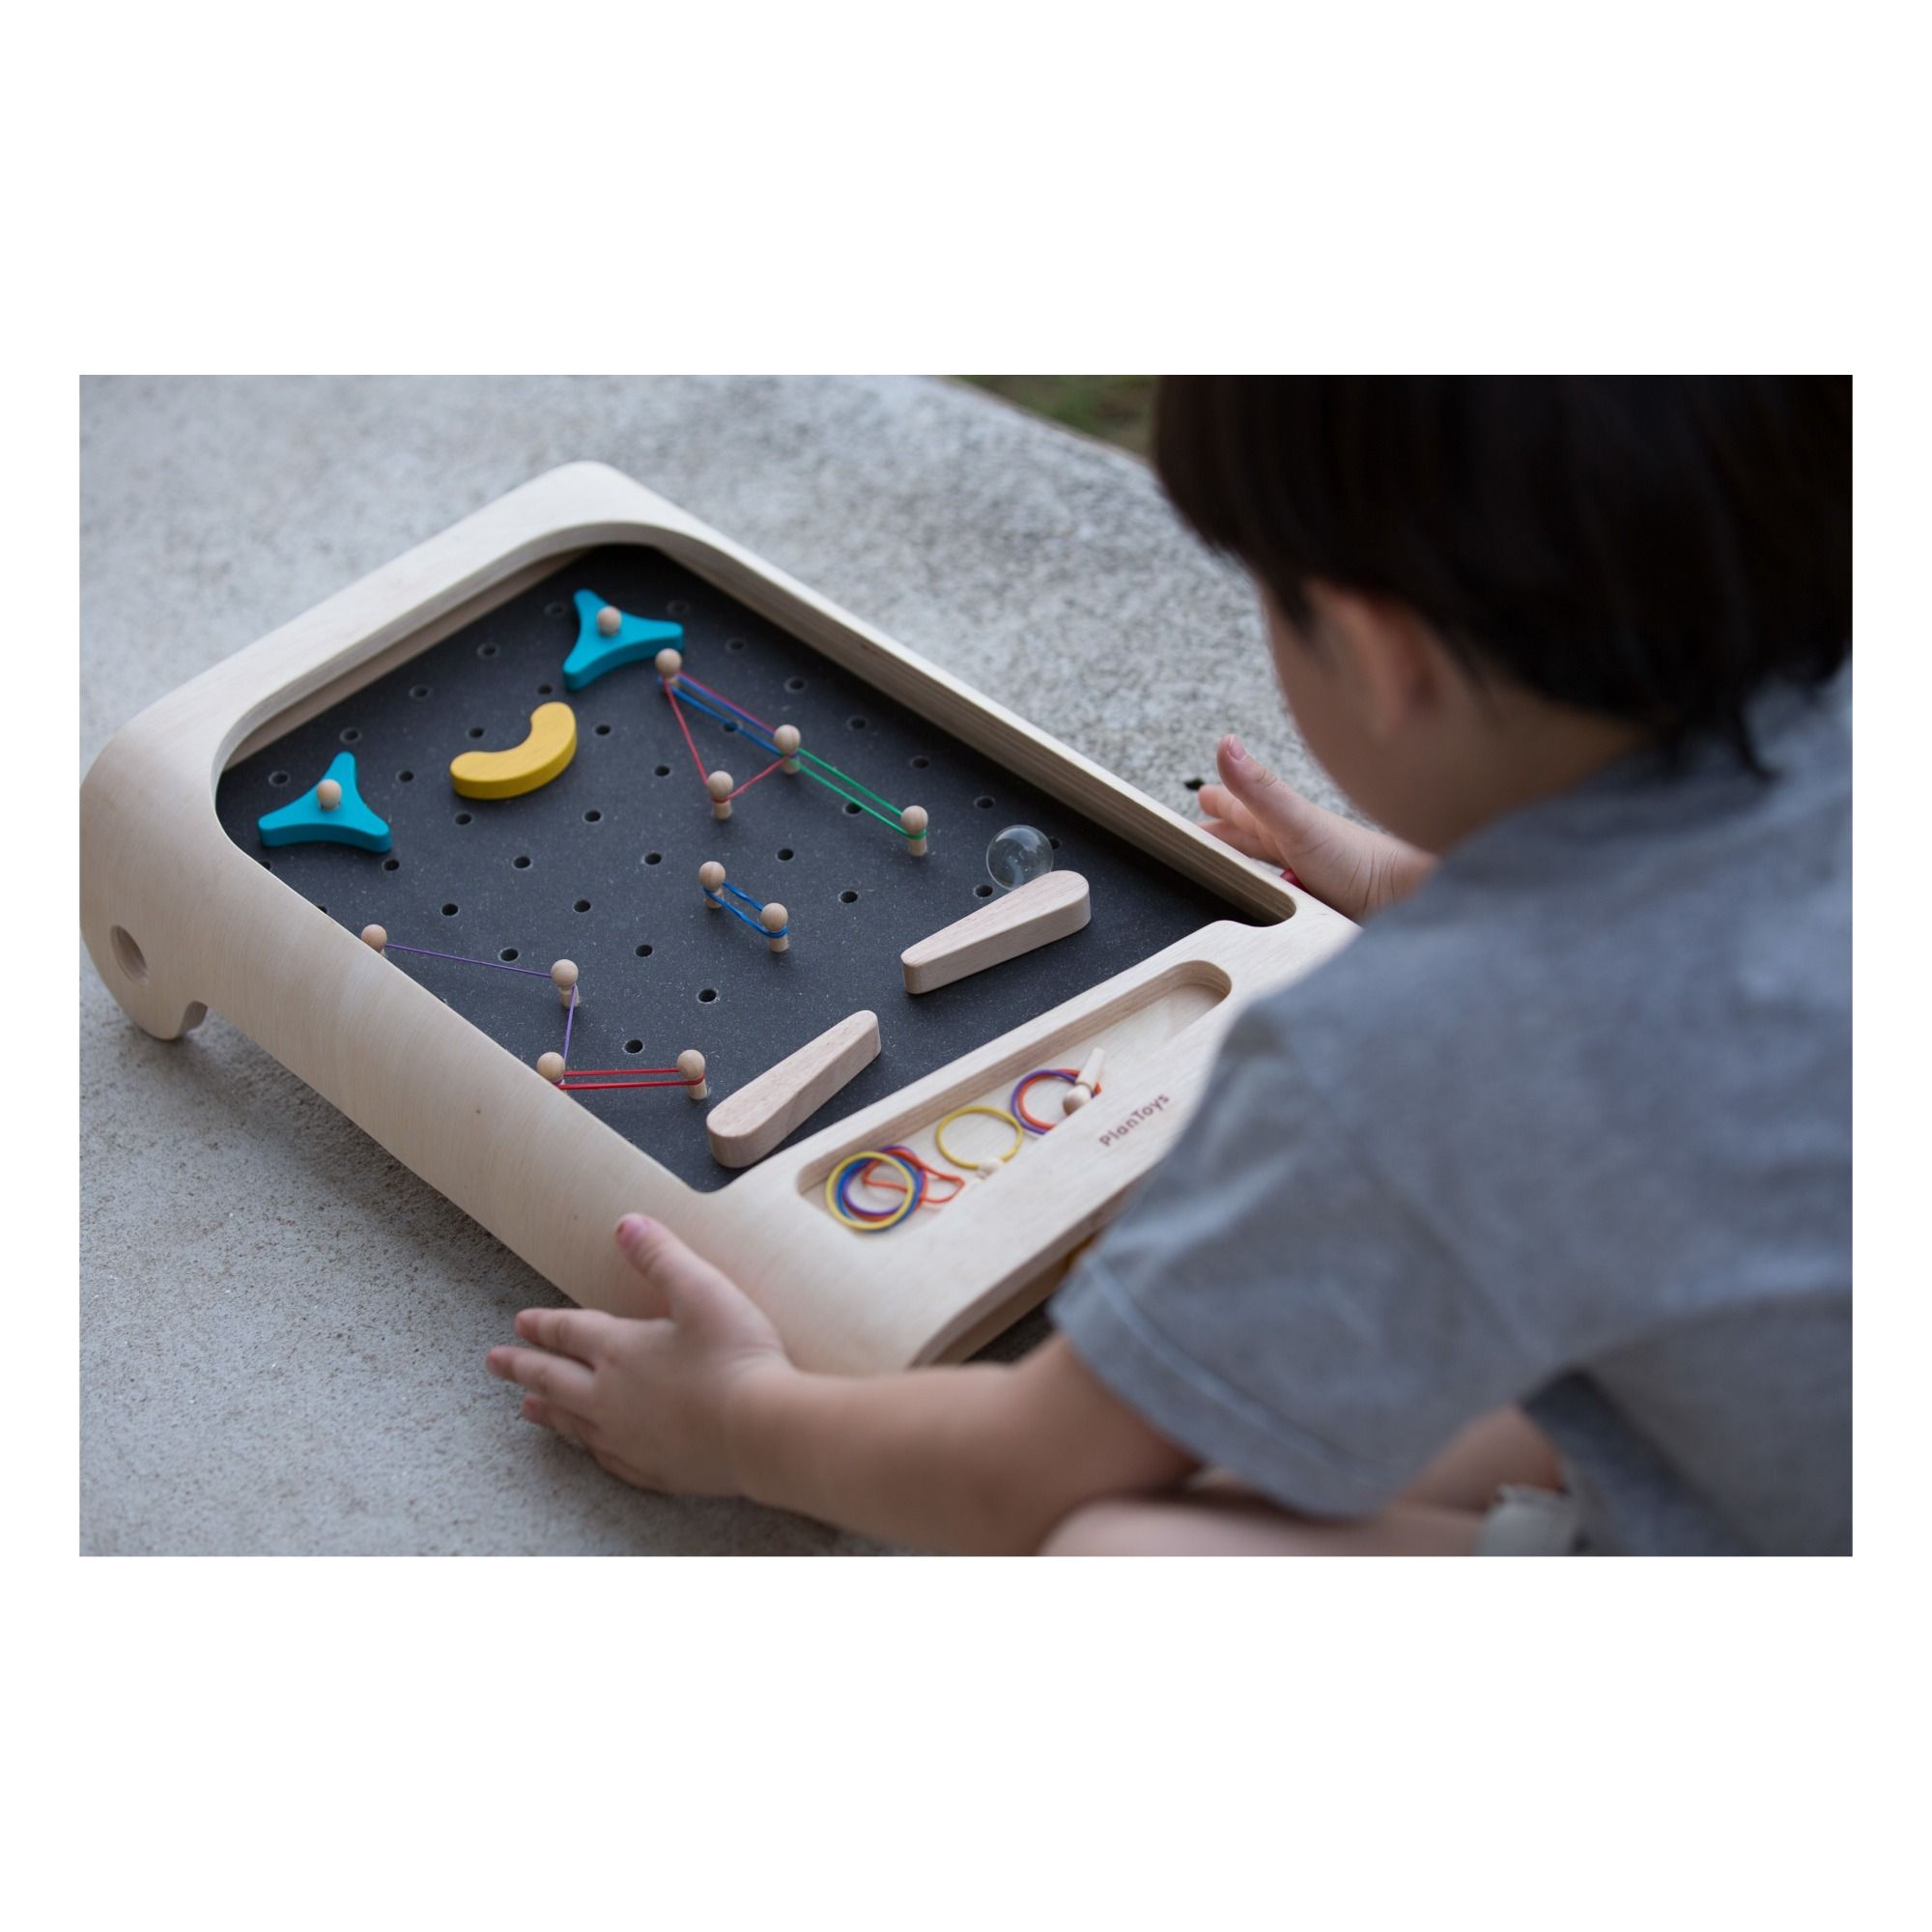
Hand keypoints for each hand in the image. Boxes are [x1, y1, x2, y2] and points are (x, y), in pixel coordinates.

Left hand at [486, 1214, 791, 1494]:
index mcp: (620, 1349)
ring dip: (546, 1411)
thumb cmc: (735, 1357)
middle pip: (554, 1379)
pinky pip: (604, 1458)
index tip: (519, 1323)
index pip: (568, 1333)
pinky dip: (587, 1448)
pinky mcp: (650, 1469)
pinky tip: (589, 1448)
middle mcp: (610, 1397)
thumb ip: (662, 1256)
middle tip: (494, 1364)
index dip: (543, 1325)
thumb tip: (626, 1224)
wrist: (761, 1431)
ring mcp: (626, 1438)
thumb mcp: (702, 1290)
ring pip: (571, 1423)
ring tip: (526, 1409)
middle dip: (523, 1368)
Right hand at [1197, 734, 1433, 920]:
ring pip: (1265, 870)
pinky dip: (1270, 901)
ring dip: (1246, 868)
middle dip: (1225, 835)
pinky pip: (1282, 903)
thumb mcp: (1298, 822)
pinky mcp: (1315, 909)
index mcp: (1285, 825)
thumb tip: (1226, 744)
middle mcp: (1295, 850)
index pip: (1241, 811)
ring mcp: (1306, 879)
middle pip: (1250, 840)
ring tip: (1227, 870)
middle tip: (1200, 833)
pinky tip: (1271, 907)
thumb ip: (1260, 789)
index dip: (1221, 803)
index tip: (1201, 796)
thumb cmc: (1359, 860)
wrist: (1405, 901)